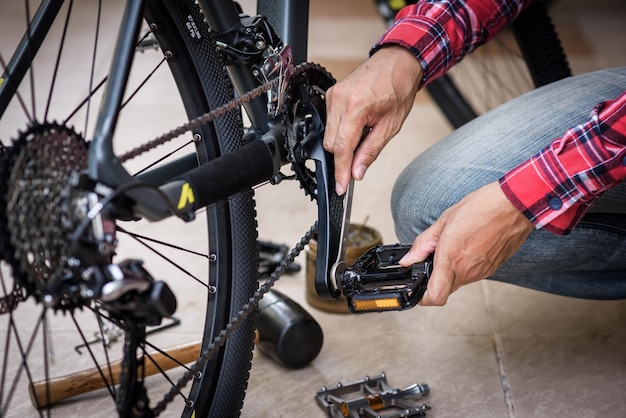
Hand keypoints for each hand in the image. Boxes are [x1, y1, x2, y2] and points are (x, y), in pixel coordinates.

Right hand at [323, 46, 422, 194]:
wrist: (396, 61)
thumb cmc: (398, 88)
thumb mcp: (390, 126)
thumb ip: (370, 151)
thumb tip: (357, 171)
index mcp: (356, 107)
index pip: (342, 148)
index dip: (340, 171)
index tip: (340, 187)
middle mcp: (339, 100)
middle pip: (331, 144)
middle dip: (342, 158)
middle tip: (358, 164)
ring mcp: (332, 95)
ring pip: (328, 134)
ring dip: (343, 143)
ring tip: (363, 136)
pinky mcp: (331, 94)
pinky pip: (330, 121)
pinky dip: (341, 131)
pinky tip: (357, 126)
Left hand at [399, 182, 533, 305]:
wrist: (515, 205)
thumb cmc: (482, 208)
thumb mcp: (444, 221)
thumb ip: (423, 244)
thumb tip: (409, 259)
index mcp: (452, 259)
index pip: (435, 297)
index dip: (422, 298)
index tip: (417, 288)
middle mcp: (468, 270)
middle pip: (445, 289)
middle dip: (434, 279)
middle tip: (432, 259)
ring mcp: (482, 271)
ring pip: (459, 281)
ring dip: (451, 270)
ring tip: (453, 246)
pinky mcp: (492, 268)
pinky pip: (473, 274)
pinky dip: (465, 265)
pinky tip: (468, 246)